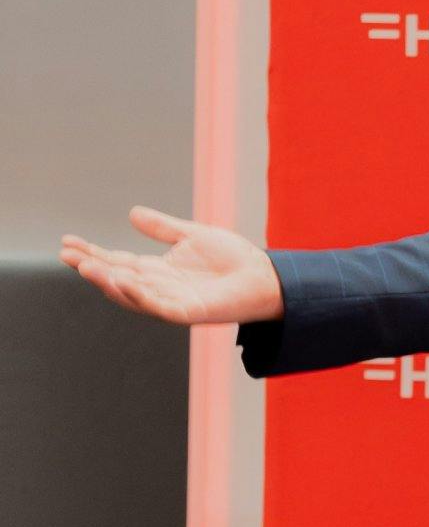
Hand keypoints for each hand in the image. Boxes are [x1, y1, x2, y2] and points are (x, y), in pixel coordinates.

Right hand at [59, 207, 283, 324]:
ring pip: (132, 295)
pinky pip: (158, 307)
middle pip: (118, 278)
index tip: (67, 242)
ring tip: (85, 267)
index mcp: (159, 271)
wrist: (265, 277)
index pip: (118, 261)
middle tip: (66, 255)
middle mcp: (160, 289)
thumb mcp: (192, 235)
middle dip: (92, 267)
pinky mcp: (189, 313)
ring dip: (108, 282)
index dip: (93, 253)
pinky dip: (139, 296)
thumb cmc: (233, 258)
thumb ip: (163, 228)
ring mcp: (173, 302)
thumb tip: (132, 213)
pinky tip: (122, 282)